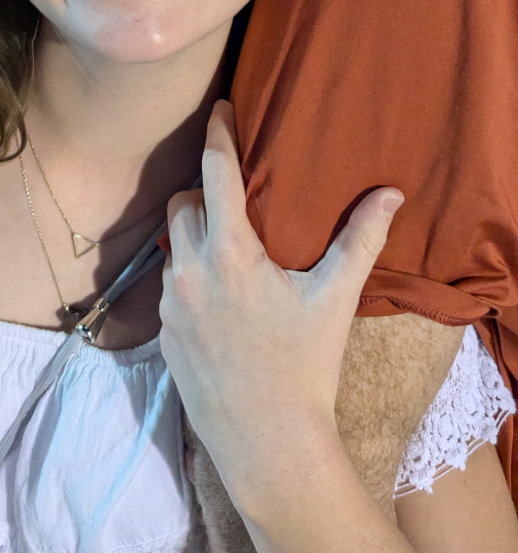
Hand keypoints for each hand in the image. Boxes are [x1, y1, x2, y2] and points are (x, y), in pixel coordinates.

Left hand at [158, 100, 402, 520]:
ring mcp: (171, 304)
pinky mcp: (163, 334)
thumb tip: (390, 194)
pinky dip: (188, 277)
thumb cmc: (305, 368)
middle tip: (231, 196)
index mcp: (229, 252)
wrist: (268, 443)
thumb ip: (359, 240)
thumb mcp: (334, 299)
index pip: (215, 172)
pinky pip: (168, 286)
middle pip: (183, 203)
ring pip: (171, 244)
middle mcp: (190, 270)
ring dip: (192, 235)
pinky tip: (215, 295)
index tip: (218, 108)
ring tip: (223, 244)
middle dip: (203, 192)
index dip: (217, 134)